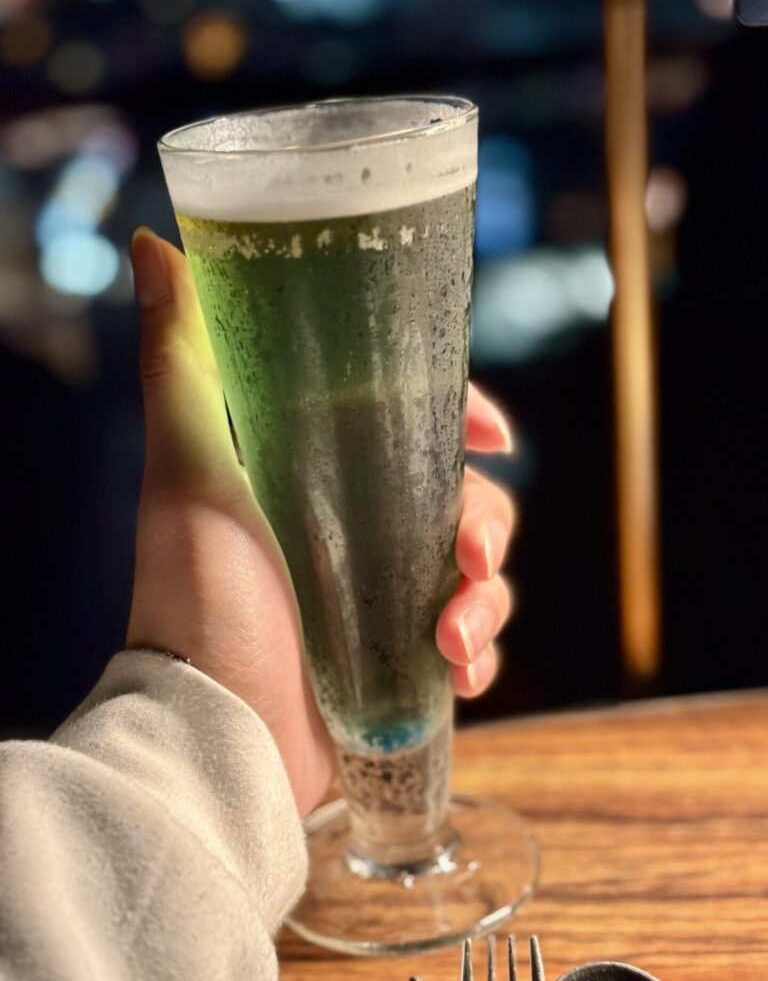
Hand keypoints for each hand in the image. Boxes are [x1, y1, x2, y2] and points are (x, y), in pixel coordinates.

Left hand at [127, 228, 515, 816]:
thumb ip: (180, 361)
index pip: (406, 427)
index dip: (459, 417)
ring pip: (475, 575)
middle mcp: (350, 533)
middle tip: (471, 558)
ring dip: (488, 602)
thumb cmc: (199, 600)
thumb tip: (154, 244)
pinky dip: (477, 656)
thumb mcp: (189, 470)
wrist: (213, 738)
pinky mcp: (395, 663)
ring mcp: (377, 600)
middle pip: (459, 500)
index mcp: (313, 479)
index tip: (496, 431)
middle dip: (486, 523)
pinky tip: (459, 675)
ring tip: (454, 641)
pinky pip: (469, 646)